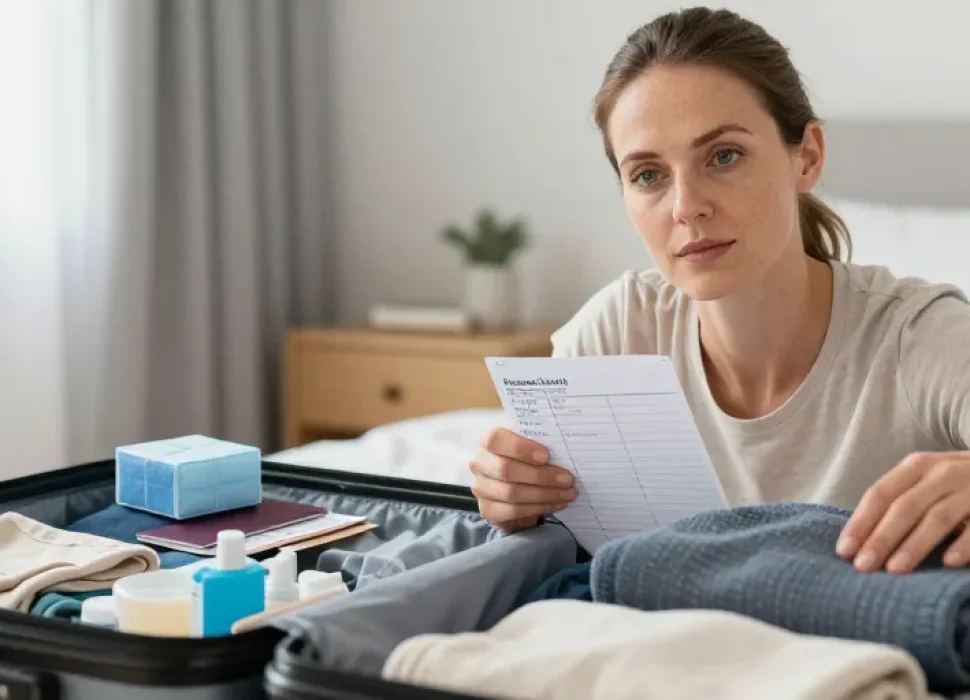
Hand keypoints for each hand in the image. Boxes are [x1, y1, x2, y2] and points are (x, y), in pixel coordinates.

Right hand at [469, 426, 576, 531]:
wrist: (515, 489)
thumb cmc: (526, 461)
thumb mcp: (530, 448)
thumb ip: (539, 445)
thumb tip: (564, 450)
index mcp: (488, 441)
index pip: (496, 439)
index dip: (520, 448)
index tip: (546, 455)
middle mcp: (480, 463)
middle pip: (506, 469)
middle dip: (541, 476)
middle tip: (567, 479)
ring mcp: (481, 488)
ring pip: (512, 493)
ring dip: (545, 494)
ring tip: (568, 493)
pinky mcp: (488, 509)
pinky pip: (513, 511)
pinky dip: (539, 508)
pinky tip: (556, 503)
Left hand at [836, 451, 969, 573]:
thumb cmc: (954, 484)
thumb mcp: (925, 481)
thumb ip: (898, 501)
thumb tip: (859, 541)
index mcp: (916, 467)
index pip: (880, 494)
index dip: (861, 522)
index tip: (844, 551)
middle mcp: (941, 473)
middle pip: (904, 507)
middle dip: (881, 538)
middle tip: (863, 566)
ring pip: (937, 517)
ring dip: (914, 545)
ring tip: (895, 570)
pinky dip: (963, 544)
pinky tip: (948, 562)